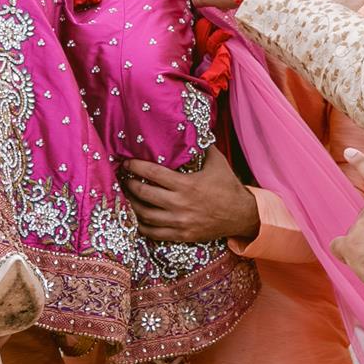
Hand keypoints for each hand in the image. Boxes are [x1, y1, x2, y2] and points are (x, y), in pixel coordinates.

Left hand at [119, 148, 258, 243]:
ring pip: (145, 215)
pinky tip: (136, 217)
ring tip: (125, 196)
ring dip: (131, 205)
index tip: (126, 163)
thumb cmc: (227, 186)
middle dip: (129, 185)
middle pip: (144, 194)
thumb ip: (202, 146)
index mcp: (186, 185)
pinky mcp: (181, 235)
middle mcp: (180, 204)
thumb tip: (191, 127)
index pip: (153, 174)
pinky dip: (141, 225)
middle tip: (122, 178)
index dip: (136, 167)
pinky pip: (153, 233)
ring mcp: (179, 222)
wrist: (241, 215)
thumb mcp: (217, 162)